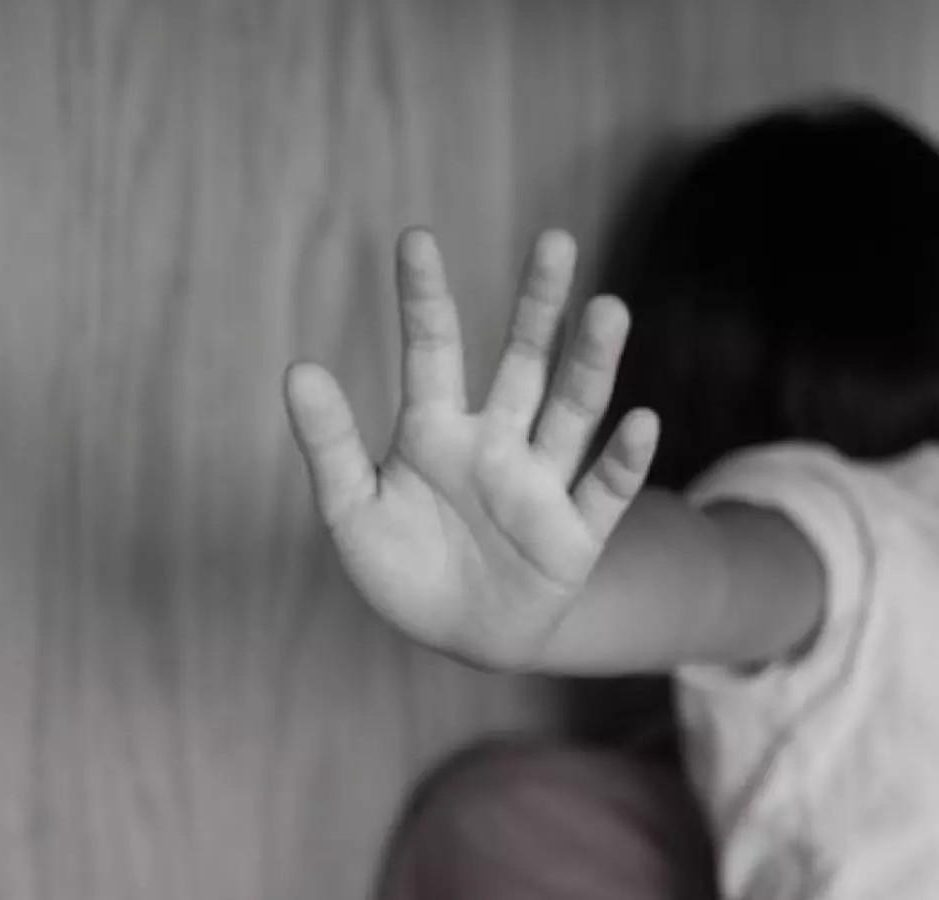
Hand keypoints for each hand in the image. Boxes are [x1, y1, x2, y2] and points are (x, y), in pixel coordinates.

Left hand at [283, 228, 658, 667]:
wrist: (459, 637)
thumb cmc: (402, 566)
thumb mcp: (352, 509)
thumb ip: (331, 443)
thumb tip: (298, 367)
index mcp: (434, 430)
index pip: (433, 350)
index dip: (424, 297)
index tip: (415, 238)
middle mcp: (495, 443)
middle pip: (523, 363)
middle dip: (539, 306)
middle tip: (555, 241)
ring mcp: (539, 484)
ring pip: (571, 412)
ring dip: (590, 364)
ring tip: (608, 309)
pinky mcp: (575, 534)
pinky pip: (604, 492)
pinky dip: (622, 460)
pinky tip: (641, 421)